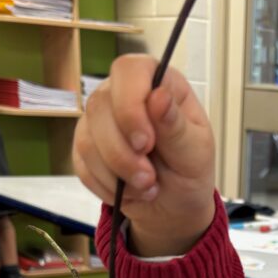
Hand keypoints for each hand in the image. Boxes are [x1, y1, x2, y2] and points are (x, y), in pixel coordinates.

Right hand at [73, 56, 215, 255]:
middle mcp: (121, 95)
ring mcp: (99, 121)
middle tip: (149, 178)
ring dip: (116, 173)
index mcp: (156, 84)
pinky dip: (107, 186)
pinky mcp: (85, 148)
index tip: (145, 143)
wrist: (174, 206)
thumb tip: (159, 96)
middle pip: (99, 106)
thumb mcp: (195, 152)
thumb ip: (177, 126)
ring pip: (87, 139)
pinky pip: (82, 164)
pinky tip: (129, 192)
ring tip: (146, 187)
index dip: (130, 105)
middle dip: (122, 152)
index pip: (128, 71)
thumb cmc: (189, 171)